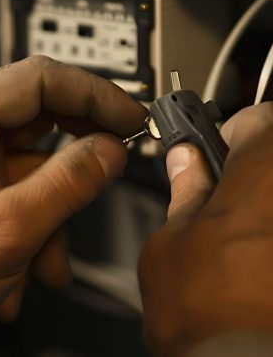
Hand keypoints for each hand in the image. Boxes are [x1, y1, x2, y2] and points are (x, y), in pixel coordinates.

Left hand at [0, 56, 145, 320]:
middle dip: (80, 149)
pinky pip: (24, 181)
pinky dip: (40, 216)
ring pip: (38, 154)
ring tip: (49, 251)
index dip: (92, 93)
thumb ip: (66, 184)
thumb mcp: (7, 231)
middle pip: (40, 111)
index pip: (37, 79)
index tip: (128, 114)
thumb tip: (109, 150)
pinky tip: (33, 260)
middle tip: (117, 158)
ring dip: (56, 202)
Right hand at [139, 102, 272, 355]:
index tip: (219, 152)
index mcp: (264, 173)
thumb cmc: (207, 316)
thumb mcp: (171, 242)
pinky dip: (267, 239)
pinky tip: (259, 264)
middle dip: (253, 173)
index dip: (233, 134)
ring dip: (262, 208)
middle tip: (228, 198)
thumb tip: (185, 164)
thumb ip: (184, 192)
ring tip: (245, 240)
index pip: (258, 119)